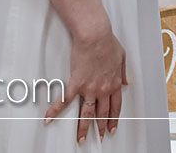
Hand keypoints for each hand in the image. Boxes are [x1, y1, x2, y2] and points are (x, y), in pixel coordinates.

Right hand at [44, 22, 126, 143]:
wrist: (95, 36)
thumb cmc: (107, 42)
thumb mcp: (122, 57)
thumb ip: (123, 72)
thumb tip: (125, 82)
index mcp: (114, 83)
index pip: (115, 106)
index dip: (114, 119)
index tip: (112, 128)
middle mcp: (102, 89)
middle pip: (102, 113)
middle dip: (101, 127)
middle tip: (99, 137)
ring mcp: (89, 88)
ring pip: (86, 113)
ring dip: (83, 128)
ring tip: (81, 139)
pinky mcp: (75, 83)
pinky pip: (64, 101)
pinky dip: (55, 112)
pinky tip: (49, 120)